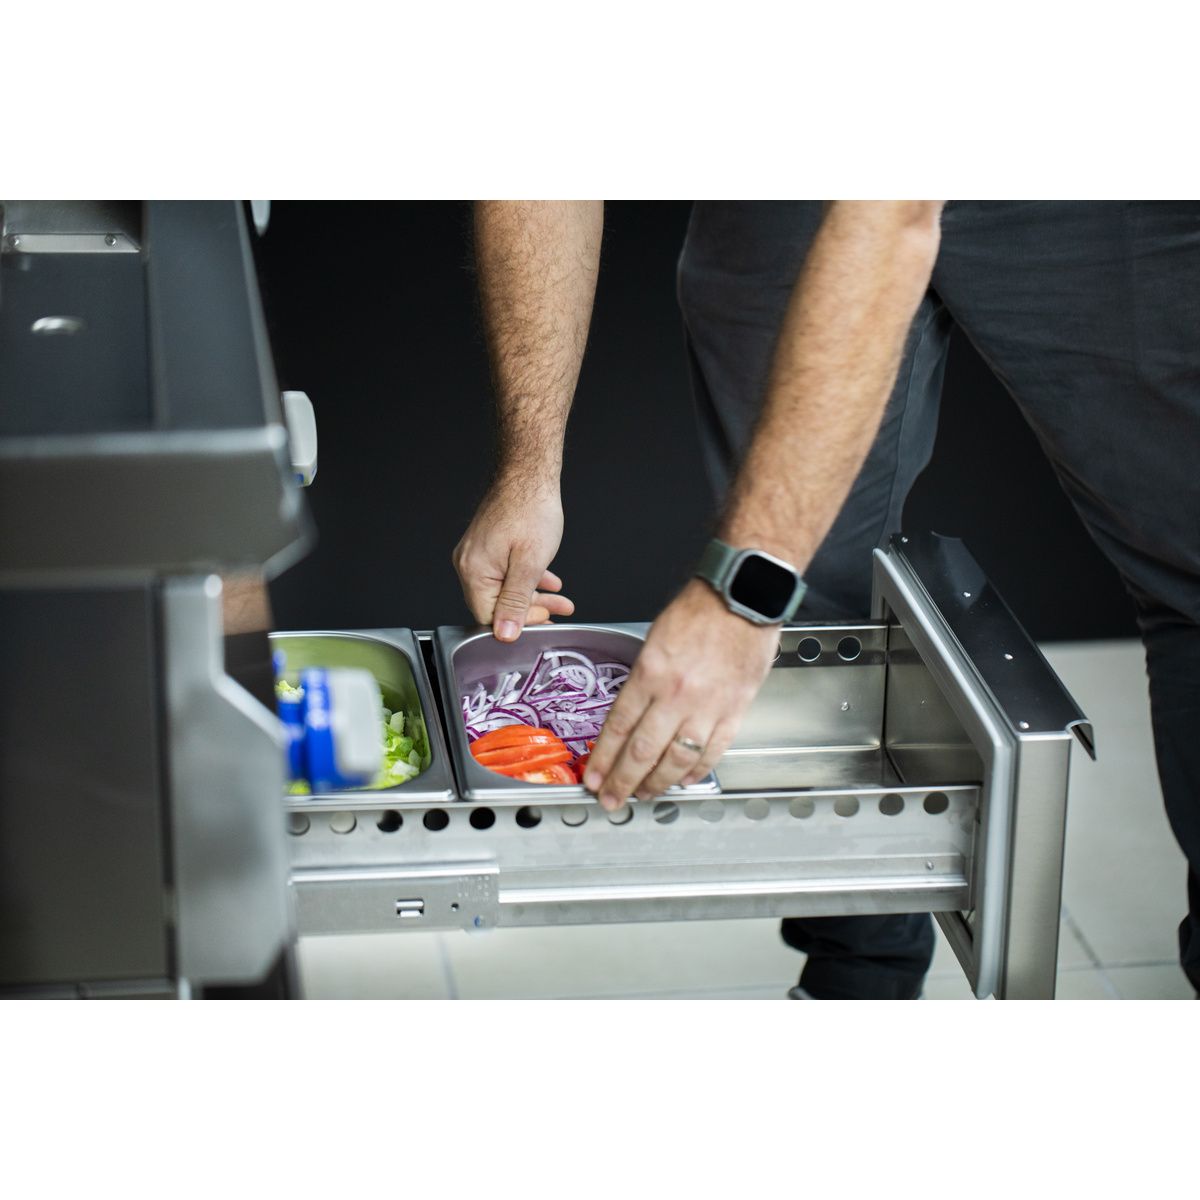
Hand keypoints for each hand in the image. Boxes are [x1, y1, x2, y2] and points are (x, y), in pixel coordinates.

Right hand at [452, 475, 574, 639]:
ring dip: (533, 595)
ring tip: (560, 598)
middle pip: (496, 604)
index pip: (489, 616)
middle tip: (558, 610)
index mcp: (473, 571)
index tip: (546, 619)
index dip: (519, 623)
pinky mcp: (487, 546)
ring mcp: (476, 554)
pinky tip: (547, 580)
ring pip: (503, 588)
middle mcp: (468, 563)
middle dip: (531, 610)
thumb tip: (504, 634)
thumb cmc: (531, 509)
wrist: (529, 474)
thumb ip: (516, 602)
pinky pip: (504, 573)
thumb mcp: (530, 563)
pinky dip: (527, 579)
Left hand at [583, 579, 777, 809]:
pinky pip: (712, 752)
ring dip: (656, 784)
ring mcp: (708, 707)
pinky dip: (696, 771)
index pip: (619, 727)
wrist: (744, 597)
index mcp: (651, 672)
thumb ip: (643, 680)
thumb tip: (630, 716)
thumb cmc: (700, 610)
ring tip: (642, 794)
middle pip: (642, 752)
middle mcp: (677, 695)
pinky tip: (683, 779)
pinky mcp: (735, 711)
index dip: (603, 759)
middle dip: (622, 782)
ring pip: (676, 761)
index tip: (593, 777)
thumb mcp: (653, 640)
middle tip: (610, 799)